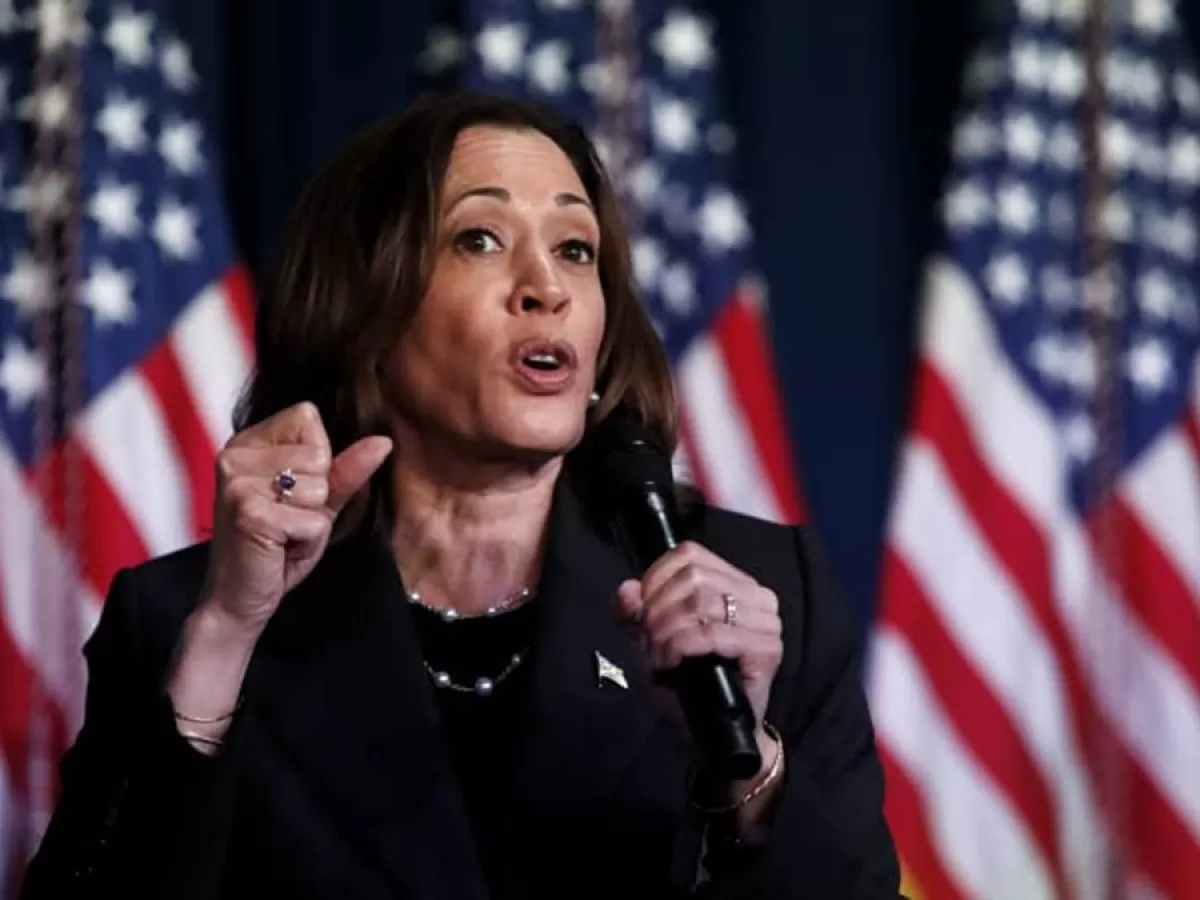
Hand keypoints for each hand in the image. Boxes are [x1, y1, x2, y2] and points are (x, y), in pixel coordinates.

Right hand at [202, 401, 392, 634]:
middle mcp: (235, 455)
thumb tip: (382, 441)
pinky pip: (314, 520)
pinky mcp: (249, 513)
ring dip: (312, 519)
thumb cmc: (275, 548)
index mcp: (247, 443)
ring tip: (283, 533)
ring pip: (319, 487)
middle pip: (318, 452)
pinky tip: (279, 548)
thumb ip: (346, 470)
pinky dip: (306, 541)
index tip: (292, 491)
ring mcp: (238, 483)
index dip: (317, 459)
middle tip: (287, 519)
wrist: (239, 598)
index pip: (307, 417)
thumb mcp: (317, 502)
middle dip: (316, 495)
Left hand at [615, 540, 782, 739]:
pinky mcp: (767, 649)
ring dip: (668, 632)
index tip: (641, 610)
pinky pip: (712, 633)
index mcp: (733, 581)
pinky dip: (682, 646)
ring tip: (660, 655)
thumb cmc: (686, 682)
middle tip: (650, 642)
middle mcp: (756, 595)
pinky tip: (673, 661)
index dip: (656, 578)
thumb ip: (634, 612)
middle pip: (692, 578)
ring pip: (700, 603)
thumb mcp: (650, 640)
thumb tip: (626, 589)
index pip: (689, 554)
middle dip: (658, 611)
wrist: (712, 732)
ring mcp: (766, 621)